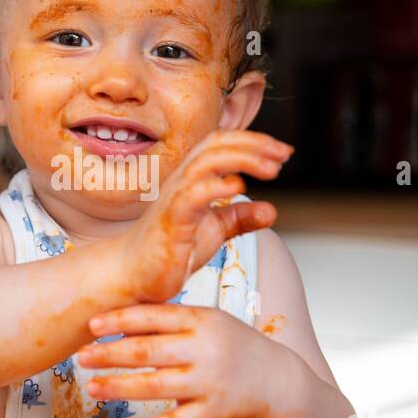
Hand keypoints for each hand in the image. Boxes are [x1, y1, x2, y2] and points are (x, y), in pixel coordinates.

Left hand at [75, 303, 283, 417]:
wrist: (277, 383)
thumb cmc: (232, 346)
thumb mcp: (208, 322)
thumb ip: (170, 320)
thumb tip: (117, 322)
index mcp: (202, 321)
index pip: (154, 316)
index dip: (119, 320)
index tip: (91, 325)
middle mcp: (205, 351)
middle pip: (148, 352)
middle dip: (109, 354)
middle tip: (81, 356)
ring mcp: (209, 384)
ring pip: (154, 387)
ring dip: (118, 387)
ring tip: (92, 386)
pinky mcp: (211, 414)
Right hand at [118, 130, 290, 303]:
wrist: (133, 274)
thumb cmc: (168, 250)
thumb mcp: (213, 231)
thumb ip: (239, 218)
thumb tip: (270, 210)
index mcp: (194, 179)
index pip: (223, 145)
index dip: (255, 143)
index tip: (283, 153)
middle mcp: (183, 181)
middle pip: (216, 145)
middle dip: (254, 144)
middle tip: (283, 155)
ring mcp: (175, 198)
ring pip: (206, 162)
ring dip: (242, 159)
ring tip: (271, 169)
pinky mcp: (170, 220)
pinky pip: (190, 196)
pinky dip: (214, 187)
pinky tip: (237, 187)